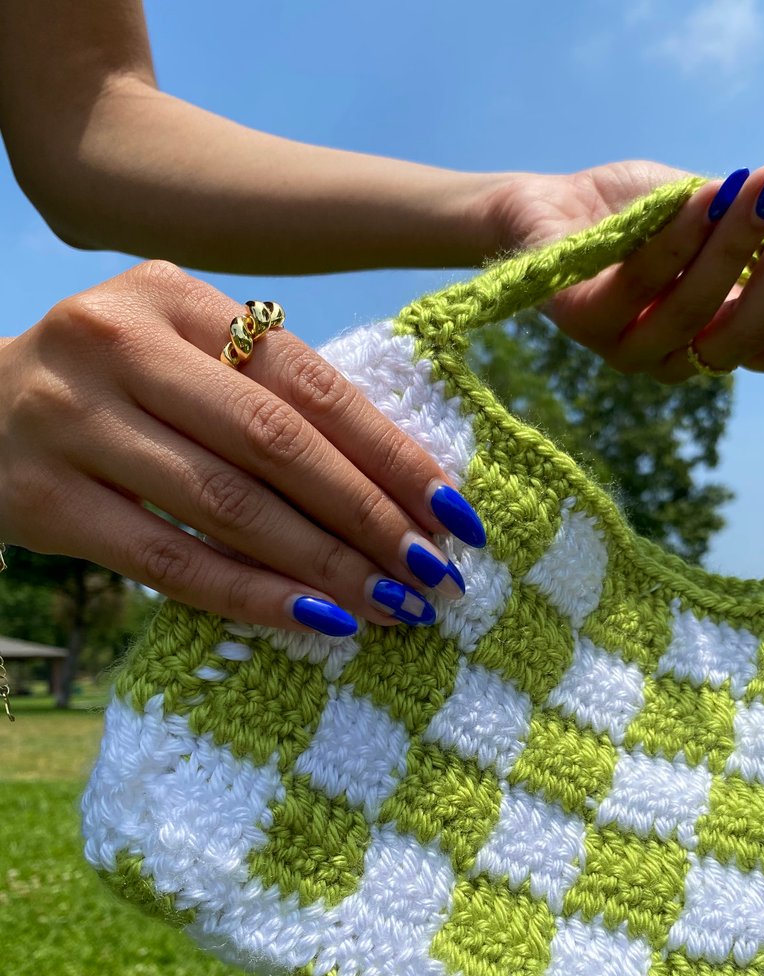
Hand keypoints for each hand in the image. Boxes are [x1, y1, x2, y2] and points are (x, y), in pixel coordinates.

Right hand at [0, 262, 486, 635]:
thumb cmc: (109, 396)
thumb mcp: (179, 359)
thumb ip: (266, 395)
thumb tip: (401, 483)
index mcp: (173, 296)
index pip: (310, 383)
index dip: (392, 452)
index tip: (453, 511)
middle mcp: (118, 343)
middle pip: (276, 444)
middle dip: (371, 517)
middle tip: (436, 574)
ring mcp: (72, 419)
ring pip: (228, 506)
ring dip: (326, 565)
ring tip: (395, 606)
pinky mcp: (42, 498)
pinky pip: (170, 562)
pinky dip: (254, 597)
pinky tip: (318, 623)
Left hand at [489, 141, 763, 381]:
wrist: (547, 206)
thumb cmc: (640, 213)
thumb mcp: (716, 217)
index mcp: (717, 341)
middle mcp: (677, 358)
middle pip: (746, 338)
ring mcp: (627, 349)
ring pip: (695, 313)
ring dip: (737, 242)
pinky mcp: (581, 322)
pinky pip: (638, 286)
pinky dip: (677, 238)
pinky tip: (704, 193)